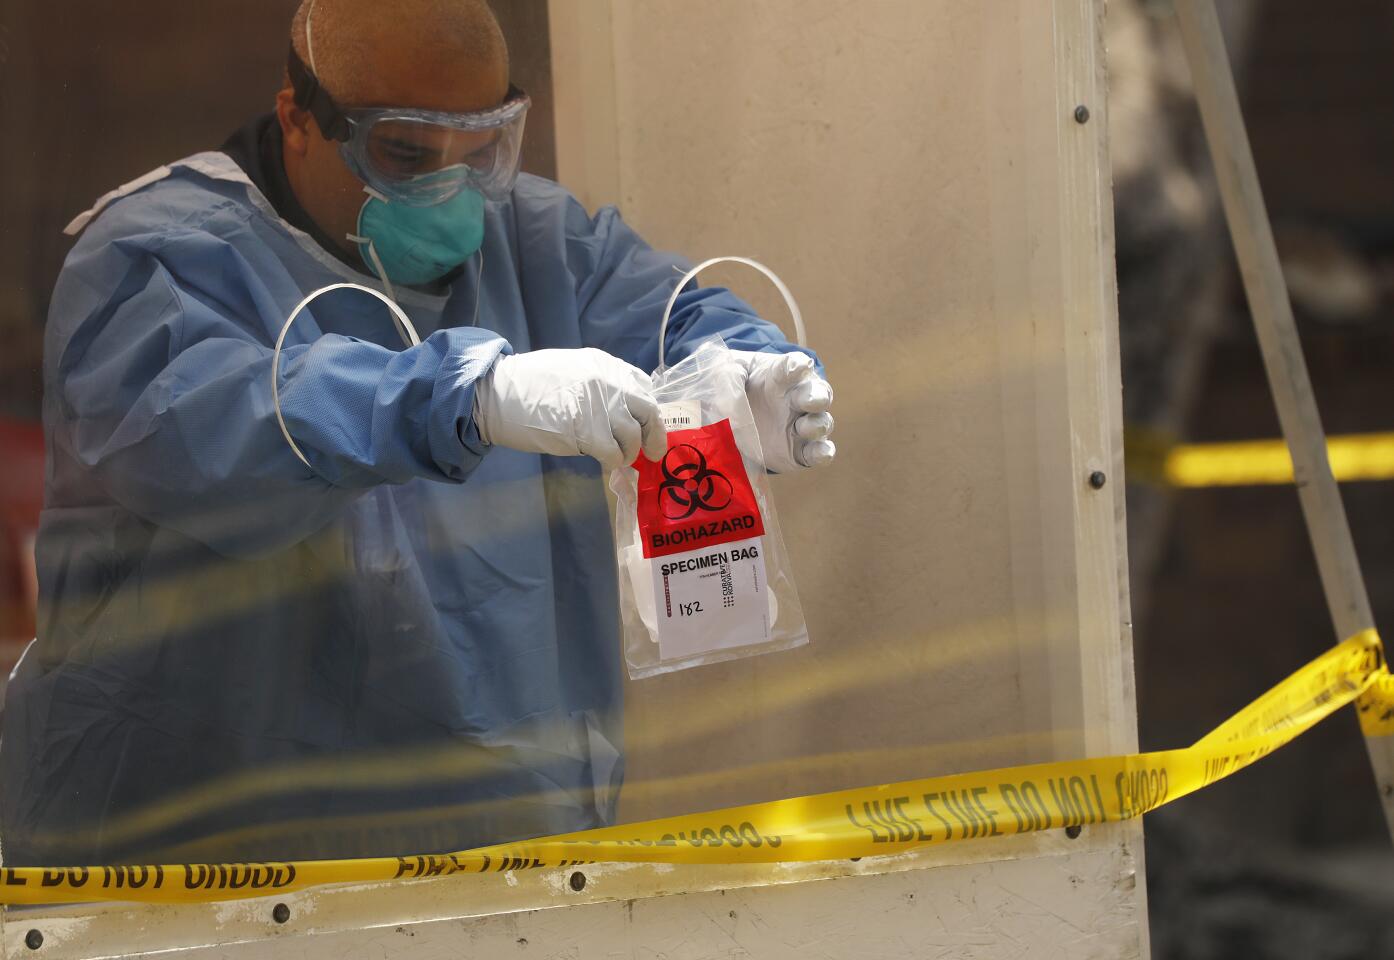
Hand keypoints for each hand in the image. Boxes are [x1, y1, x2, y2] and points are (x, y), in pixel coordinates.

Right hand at [473, 348, 666, 468]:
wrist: (498, 394)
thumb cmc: (528, 386)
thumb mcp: (571, 370)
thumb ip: (598, 384)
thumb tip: (620, 408)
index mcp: (604, 365)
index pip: (642, 384)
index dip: (648, 408)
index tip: (646, 423)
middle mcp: (608, 381)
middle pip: (648, 410)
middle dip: (654, 434)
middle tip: (653, 451)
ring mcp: (600, 405)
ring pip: (633, 435)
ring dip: (629, 451)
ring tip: (618, 457)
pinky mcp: (588, 431)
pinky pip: (614, 453)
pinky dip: (613, 461)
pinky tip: (604, 462)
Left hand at [732, 351, 834, 472]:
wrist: (730, 419)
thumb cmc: (734, 388)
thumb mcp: (725, 373)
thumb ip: (728, 379)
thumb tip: (731, 403)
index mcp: (781, 375)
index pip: (794, 366)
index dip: (797, 366)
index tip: (797, 366)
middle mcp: (798, 399)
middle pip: (819, 394)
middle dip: (817, 396)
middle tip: (807, 400)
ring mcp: (801, 426)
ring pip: (822, 423)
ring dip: (817, 425)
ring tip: (801, 427)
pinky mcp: (799, 452)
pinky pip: (818, 453)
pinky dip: (823, 453)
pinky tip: (820, 453)